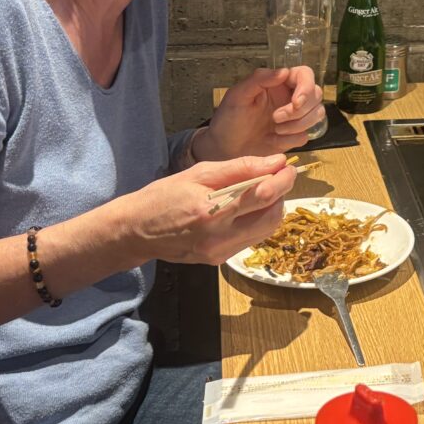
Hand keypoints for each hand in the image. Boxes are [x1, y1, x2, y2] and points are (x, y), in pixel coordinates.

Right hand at [118, 154, 296, 263]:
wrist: (135, 232)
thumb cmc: (163, 196)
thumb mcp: (199, 173)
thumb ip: (240, 168)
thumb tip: (275, 162)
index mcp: (212, 213)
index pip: (263, 196)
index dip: (283, 179)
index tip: (288, 166)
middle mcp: (219, 239)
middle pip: (272, 217)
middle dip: (280, 194)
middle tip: (275, 178)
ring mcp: (221, 253)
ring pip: (266, 230)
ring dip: (271, 208)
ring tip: (259, 191)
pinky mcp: (220, 261)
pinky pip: (252, 239)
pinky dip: (257, 221)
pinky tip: (245, 208)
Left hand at [196, 67, 324, 159]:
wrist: (223, 150)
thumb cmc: (228, 120)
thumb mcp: (237, 95)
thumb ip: (259, 79)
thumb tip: (284, 71)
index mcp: (277, 83)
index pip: (304, 75)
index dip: (306, 87)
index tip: (296, 102)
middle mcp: (289, 97)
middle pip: (315, 95)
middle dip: (300, 110)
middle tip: (275, 119)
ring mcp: (294, 118)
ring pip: (317, 114)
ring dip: (298, 124)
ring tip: (275, 129)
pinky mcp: (294, 136)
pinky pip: (306, 135)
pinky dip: (292, 139)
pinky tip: (274, 140)